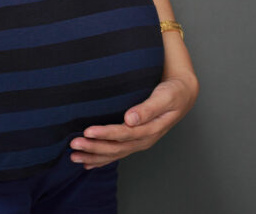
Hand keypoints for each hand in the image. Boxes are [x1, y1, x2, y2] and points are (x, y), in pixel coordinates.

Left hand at [69, 74, 199, 168]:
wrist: (182, 94)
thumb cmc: (173, 92)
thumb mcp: (164, 97)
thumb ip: (147, 108)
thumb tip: (130, 119)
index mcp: (151, 129)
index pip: (124, 134)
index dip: (105, 134)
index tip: (87, 131)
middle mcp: (144, 139)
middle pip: (116, 147)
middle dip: (94, 147)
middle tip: (73, 144)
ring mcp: (139, 142)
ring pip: (114, 153)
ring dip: (94, 156)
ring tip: (74, 157)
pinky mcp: (134, 140)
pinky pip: (117, 153)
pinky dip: (101, 159)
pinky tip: (87, 163)